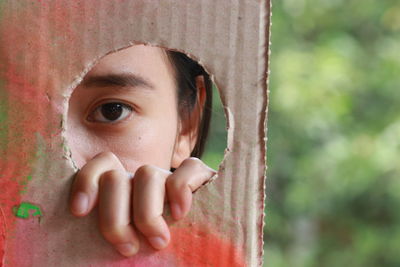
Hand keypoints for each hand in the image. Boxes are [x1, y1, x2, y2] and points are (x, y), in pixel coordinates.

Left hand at [69, 152, 215, 256]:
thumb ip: (109, 236)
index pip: (100, 166)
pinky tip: (179, 214)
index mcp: (121, 192)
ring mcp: (169, 177)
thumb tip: (78, 248)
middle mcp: (142, 181)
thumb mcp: (124, 243)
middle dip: (115, 218)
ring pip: (147, 173)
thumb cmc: (149, 251)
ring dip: (147, 213)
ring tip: (156, 242)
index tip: (80, 212)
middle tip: (127, 249)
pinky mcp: (200, 177)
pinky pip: (190, 168)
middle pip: (115, 177)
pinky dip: (180, 190)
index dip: (86, 182)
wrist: (193, 252)